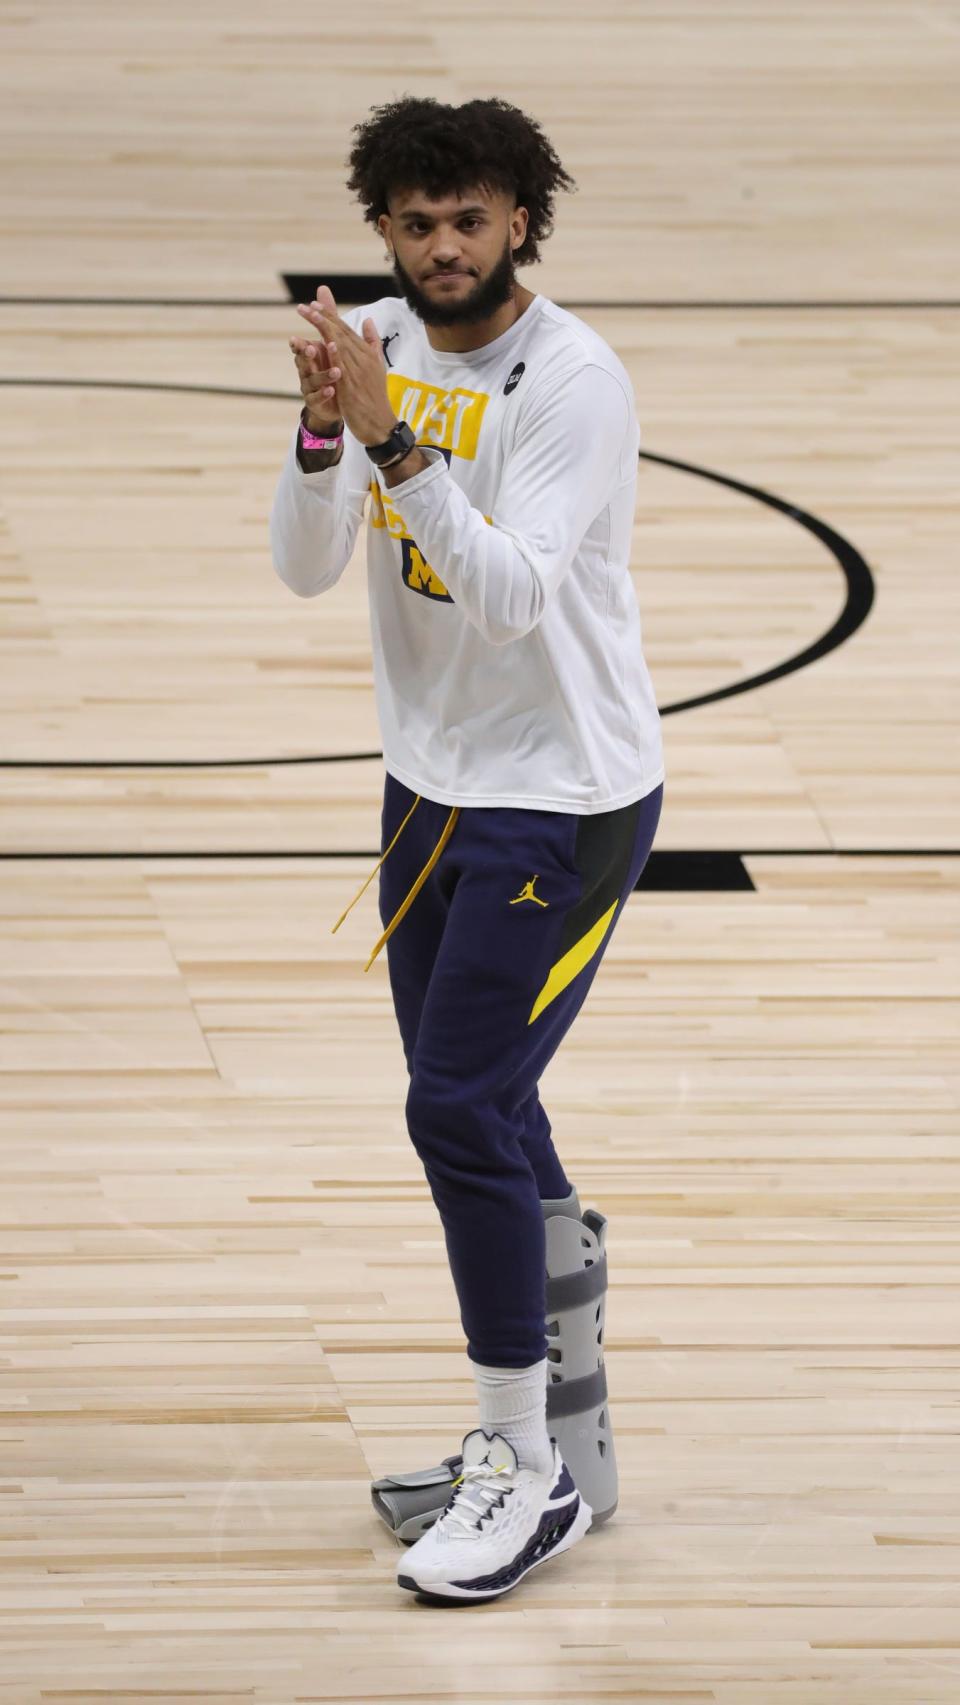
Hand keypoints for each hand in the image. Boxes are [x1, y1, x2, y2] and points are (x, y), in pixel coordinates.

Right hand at [288, 320, 343, 435]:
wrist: (336, 401)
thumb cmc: (332, 367)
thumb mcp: (332, 341)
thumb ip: (328, 317)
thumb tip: (323, 289)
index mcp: (312, 354)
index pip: (303, 342)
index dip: (302, 336)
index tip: (305, 338)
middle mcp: (307, 368)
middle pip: (303, 360)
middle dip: (306, 353)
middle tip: (312, 347)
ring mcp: (309, 386)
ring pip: (312, 380)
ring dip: (323, 375)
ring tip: (336, 371)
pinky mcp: (314, 402)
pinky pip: (316, 398)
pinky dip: (323, 394)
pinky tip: (331, 390)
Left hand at [292, 285, 396, 446]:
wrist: (380, 423)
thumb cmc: (375, 396)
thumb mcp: (377, 365)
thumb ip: (372, 342)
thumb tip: (368, 320)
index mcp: (367, 352)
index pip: (345, 329)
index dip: (330, 315)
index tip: (315, 304)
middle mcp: (363, 357)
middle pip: (340, 332)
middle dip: (323, 316)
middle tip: (305, 305)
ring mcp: (358, 371)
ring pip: (340, 344)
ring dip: (324, 327)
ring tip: (310, 314)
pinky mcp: (352, 385)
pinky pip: (342, 366)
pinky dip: (335, 353)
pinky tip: (326, 342)